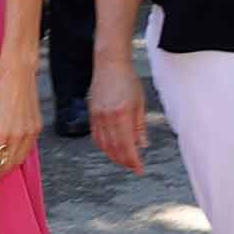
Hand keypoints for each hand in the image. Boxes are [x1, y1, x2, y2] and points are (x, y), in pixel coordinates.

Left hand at [0, 60, 41, 186]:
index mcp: (2, 134)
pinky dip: (19, 157)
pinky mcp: (37, 129)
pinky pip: (28, 150)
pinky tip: (10, 156)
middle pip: (9, 166)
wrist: (18, 76)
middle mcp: (18, 137)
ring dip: (9, 168)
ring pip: (20, 161)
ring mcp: (30, 134)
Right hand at [90, 57, 147, 174]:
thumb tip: (142, 145)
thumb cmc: (128, 80)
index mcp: (122, 115)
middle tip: (133, 167)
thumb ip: (140, 126)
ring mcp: (97, 116)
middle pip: (114, 148)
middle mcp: (107, 118)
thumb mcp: (140, 103)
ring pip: (103, 144)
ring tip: (124, 160)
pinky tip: (111, 148)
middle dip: (124, 161)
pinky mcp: (92, 113)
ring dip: (113, 156)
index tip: (140, 169)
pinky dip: (103, 146)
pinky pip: (96, 136)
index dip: (133, 160)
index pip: (127, 146)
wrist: (110, 64)